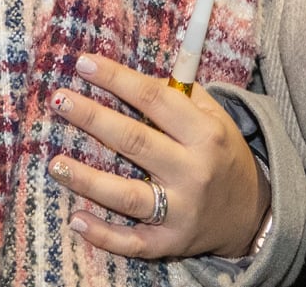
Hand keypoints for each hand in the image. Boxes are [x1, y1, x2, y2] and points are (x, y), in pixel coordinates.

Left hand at [49, 53, 265, 260]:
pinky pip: (132, 241)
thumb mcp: (214, 117)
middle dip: (93, 118)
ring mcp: (180, 211)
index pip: (154, 99)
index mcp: (204, 134)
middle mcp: (193, 171)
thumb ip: (179, 95)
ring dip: (87, 180)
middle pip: (135, 141)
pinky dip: (103, 234)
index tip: (84, 63)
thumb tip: (129, 77)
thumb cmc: (220, 153)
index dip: (117, 78)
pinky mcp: (169, 243)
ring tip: (55, 164)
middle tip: (59, 99)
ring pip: (127, 196)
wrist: (250, 213)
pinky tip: (76, 220)